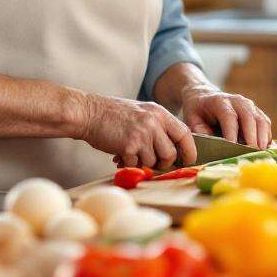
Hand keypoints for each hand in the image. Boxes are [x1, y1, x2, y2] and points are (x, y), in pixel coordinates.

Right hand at [78, 95, 196, 169]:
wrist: (88, 112)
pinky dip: (128, 163)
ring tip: (132, 154)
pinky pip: (136, 164)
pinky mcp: (129, 145)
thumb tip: (173, 151)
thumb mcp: (141, 113)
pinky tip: (120, 154)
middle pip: (171, 153)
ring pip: (153, 162)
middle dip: (163, 163)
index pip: (184, 133)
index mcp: (159, 113)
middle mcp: (154, 122)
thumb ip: (157, 127)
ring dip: (143, 163)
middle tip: (153, 162)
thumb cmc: (112, 115)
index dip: (188, 150)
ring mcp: (142, 133)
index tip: (187, 160)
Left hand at [179, 85, 271, 148]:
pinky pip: (265, 124)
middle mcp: (237, 100)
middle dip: (252, 136)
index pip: (229, 116)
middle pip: (249, 117)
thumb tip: (211, 145)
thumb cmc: (197, 111)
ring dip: (263, 136)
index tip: (233, 148)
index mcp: (219, 101)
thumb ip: (199, 131)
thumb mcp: (191, 119)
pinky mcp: (256, 112)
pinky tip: (263, 149)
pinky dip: (266, 136)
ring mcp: (249, 105)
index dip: (232, 132)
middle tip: (252, 152)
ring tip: (261, 152)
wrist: (204, 95)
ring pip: (261, 119)